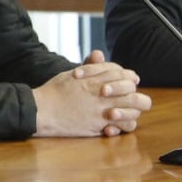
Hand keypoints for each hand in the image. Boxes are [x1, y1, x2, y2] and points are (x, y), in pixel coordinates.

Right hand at [32, 56, 151, 136]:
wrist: (42, 110)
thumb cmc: (55, 90)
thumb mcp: (73, 73)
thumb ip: (90, 66)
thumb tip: (99, 54)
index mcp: (97, 79)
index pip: (124, 75)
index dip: (130, 78)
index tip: (130, 81)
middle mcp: (103, 95)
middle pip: (135, 96)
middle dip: (139, 97)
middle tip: (134, 98)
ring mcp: (102, 112)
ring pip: (133, 113)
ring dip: (133, 112)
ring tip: (126, 112)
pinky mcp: (98, 126)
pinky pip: (121, 127)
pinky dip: (123, 126)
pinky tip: (116, 124)